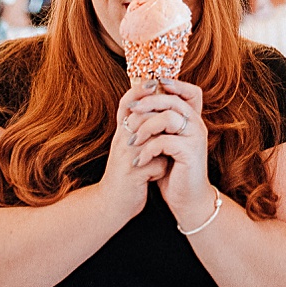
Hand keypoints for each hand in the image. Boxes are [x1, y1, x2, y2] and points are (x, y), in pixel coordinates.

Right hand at [97, 82, 169, 220]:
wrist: (111, 205)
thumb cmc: (127, 174)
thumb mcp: (130, 149)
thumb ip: (140, 131)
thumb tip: (159, 111)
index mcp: (121, 134)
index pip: (127, 104)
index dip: (138, 91)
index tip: (154, 81)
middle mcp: (121, 142)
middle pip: (140, 117)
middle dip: (158, 115)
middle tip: (174, 113)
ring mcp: (126, 158)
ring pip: (152, 140)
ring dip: (164, 147)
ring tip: (169, 154)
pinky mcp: (133, 175)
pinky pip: (156, 165)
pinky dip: (162, 170)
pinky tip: (158, 177)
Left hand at [125, 78, 213, 226]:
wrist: (187, 200)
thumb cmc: (173, 170)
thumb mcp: (163, 142)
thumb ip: (157, 123)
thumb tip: (137, 101)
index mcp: (192, 120)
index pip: (191, 91)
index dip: (174, 84)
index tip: (151, 84)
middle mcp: (197, 125)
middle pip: (174, 100)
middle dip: (148, 102)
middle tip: (130, 110)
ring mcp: (196, 138)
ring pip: (169, 117)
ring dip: (145, 127)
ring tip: (132, 141)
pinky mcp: (191, 153)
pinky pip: (165, 141)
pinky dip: (148, 149)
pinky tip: (140, 160)